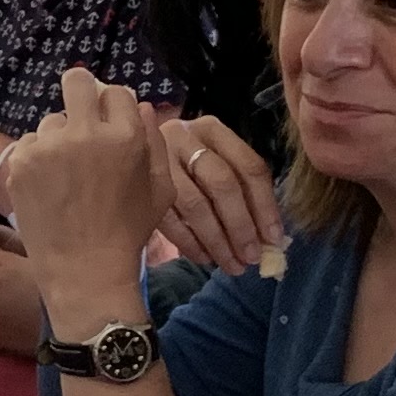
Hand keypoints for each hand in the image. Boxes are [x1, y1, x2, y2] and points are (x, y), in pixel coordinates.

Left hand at [19, 69, 167, 279]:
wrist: (83, 269)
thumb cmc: (128, 232)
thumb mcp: (160, 190)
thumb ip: (154, 142)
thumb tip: (143, 106)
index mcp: (125, 136)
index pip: (117, 92)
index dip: (114, 108)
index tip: (109, 125)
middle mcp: (86, 132)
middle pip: (77, 80)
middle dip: (80, 93)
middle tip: (80, 121)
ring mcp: (50, 145)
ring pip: (52, 121)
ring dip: (59, 139)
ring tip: (67, 175)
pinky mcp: (21, 161)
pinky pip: (31, 143)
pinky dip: (38, 159)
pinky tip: (49, 186)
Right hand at [147, 115, 282, 275]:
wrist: (122, 150)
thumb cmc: (185, 162)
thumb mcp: (215, 161)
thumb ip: (243, 192)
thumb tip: (270, 239)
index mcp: (213, 130)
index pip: (249, 167)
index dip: (265, 206)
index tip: (273, 239)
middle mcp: (186, 137)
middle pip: (222, 184)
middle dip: (241, 226)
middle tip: (251, 258)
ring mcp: (160, 160)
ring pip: (196, 204)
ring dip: (217, 241)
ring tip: (231, 265)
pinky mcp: (140, 185)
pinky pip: (170, 219)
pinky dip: (190, 243)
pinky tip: (204, 258)